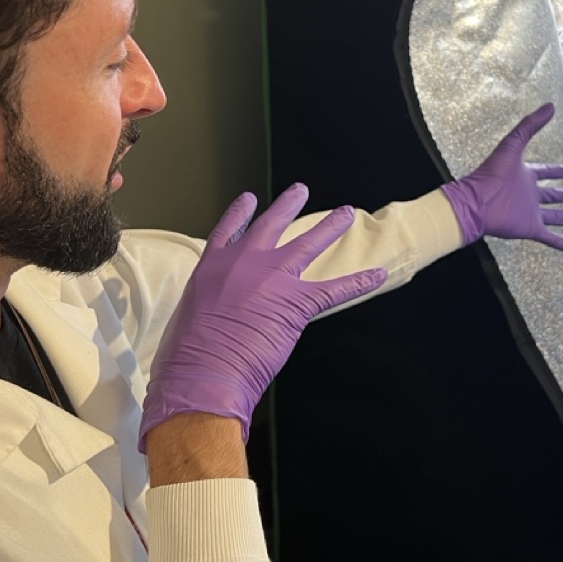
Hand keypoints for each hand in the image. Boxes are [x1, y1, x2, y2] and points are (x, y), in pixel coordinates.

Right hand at [138, 186, 387, 451]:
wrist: (204, 370)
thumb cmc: (185, 355)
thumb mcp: (186, 318)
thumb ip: (204, 308)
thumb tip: (211, 319)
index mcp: (212, 266)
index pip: (227, 231)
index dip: (240, 214)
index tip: (249, 199)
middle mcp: (243, 262)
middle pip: (271, 226)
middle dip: (287, 206)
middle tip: (300, 191)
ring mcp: (272, 277)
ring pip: (307, 243)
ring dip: (329, 227)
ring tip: (344, 213)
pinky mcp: (298, 301)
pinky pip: (336, 288)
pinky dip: (360, 281)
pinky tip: (378, 274)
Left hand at [441, 102, 562, 255]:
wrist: (476, 202)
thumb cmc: (491, 173)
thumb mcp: (513, 144)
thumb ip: (530, 125)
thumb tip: (551, 105)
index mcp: (525, 175)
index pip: (544, 172)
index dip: (556, 171)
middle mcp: (530, 195)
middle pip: (551, 196)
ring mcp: (531, 213)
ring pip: (555, 216)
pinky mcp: (532, 229)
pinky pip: (556, 239)